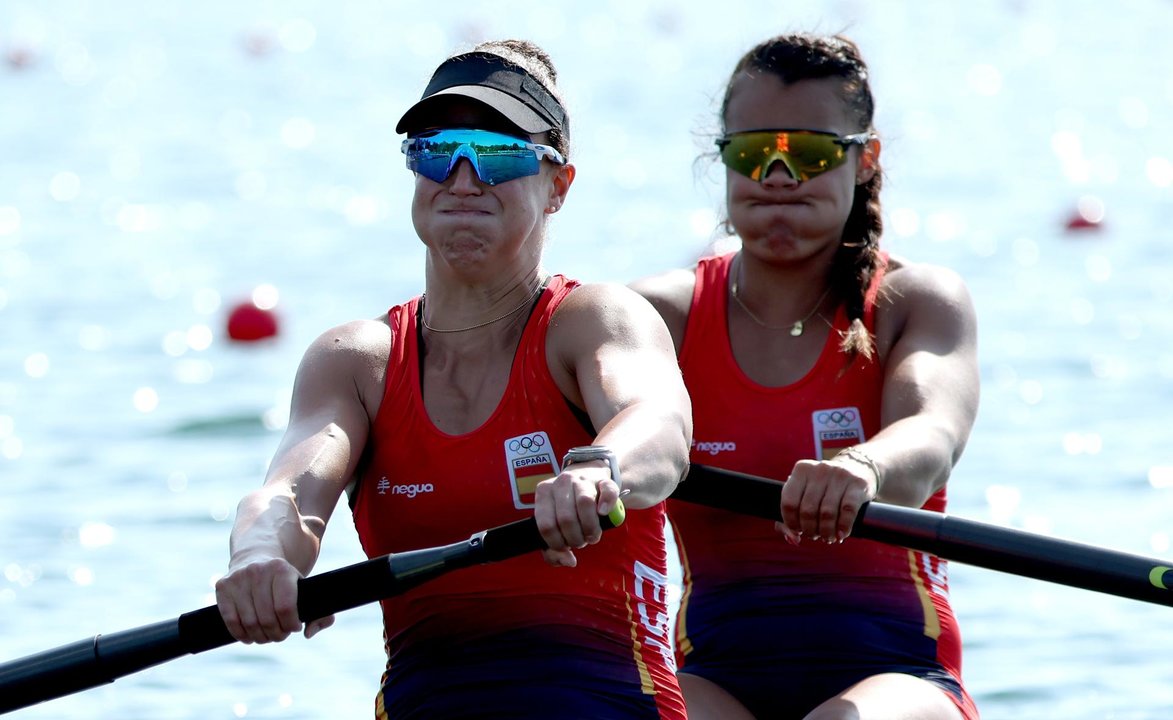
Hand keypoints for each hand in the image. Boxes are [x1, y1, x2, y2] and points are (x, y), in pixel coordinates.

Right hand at [215, 557, 334, 642]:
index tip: (294, 627)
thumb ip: (321, 613)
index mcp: (281, 569)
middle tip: (280, 635)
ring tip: (266, 636)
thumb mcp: (305, 589)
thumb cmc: (284, 581)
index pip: (286, 608)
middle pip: (267, 618)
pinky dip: (241, 635)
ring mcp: (238, 578)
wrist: (256, 556)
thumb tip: (308, 633)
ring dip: (260, 637)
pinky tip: (250, 636)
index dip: (291, 625)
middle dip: (276, 634)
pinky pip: (230, 621)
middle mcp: (258, 571)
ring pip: (249, 623)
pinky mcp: (222, 586)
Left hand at [534, 461, 619, 567]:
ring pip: (585, 504)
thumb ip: (553, 550)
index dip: (557, 543)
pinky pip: (608, 492)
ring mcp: (582, 479)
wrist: (589, 477)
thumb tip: (569, 561)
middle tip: (581, 542)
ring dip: (591, 529)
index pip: (546, 525)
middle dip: (576, 539)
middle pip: (566, 518)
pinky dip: (607, 505)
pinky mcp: (603, 479)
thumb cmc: (569, 507)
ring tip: (592, 535)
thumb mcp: (555, 523)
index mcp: (544, 493)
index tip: (566, 546)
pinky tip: (603, 513)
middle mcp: (561, 483)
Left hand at [776, 456, 876, 544]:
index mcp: (802, 470)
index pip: (789, 502)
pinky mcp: (858, 484)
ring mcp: (840, 475)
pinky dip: (843, 527)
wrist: (858, 468)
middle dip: (810, 530)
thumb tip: (793, 539)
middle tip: (815, 535)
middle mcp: (819, 470)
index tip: (798, 530)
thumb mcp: (807, 491)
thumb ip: (792, 514)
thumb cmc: (826, 486)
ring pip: (827, 513)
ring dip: (826, 532)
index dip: (791, 523)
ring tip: (828, 537)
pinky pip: (848, 511)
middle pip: (808, 510)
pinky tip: (841, 534)